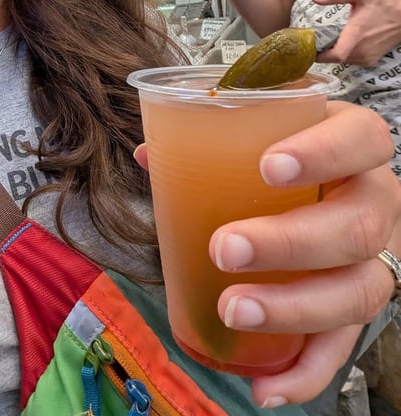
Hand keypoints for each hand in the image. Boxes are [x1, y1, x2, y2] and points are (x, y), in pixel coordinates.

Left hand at [209, 101, 400, 406]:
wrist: (331, 186)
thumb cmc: (286, 155)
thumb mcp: (261, 135)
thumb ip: (207, 141)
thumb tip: (147, 155)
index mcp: (355, 146)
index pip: (362, 139)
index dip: (323, 153)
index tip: (267, 167)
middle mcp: (377, 202)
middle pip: (357, 227)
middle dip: (289, 242)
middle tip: (225, 247)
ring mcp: (377, 258)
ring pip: (360, 292)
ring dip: (293, 309)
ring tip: (232, 309)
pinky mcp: (360, 305)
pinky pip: (344, 347)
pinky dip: (306, 373)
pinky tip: (266, 389)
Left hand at [313, 0, 400, 65]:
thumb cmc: (382, 5)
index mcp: (356, 35)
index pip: (334, 55)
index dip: (318, 54)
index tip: (308, 45)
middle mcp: (360, 51)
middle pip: (332, 59)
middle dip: (321, 50)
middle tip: (315, 38)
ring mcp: (366, 58)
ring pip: (340, 61)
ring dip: (332, 52)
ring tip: (328, 38)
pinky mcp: (370, 61)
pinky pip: (349, 60)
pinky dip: (343, 53)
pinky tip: (342, 41)